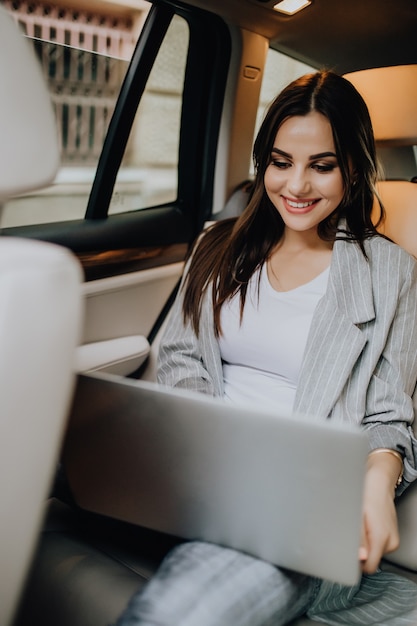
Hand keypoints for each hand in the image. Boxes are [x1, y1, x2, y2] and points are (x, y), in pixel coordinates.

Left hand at [359, 451, 400, 573]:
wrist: (378, 482)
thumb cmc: (365, 495)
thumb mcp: (357, 516)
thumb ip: (359, 539)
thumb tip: (361, 558)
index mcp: (381, 538)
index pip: (369, 567)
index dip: (356, 564)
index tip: (346, 553)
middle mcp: (391, 542)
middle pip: (372, 561)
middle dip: (360, 552)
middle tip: (351, 534)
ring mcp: (393, 540)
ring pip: (375, 553)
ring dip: (366, 545)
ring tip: (360, 527)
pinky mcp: (393, 536)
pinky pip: (379, 546)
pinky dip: (371, 540)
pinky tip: (367, 526)